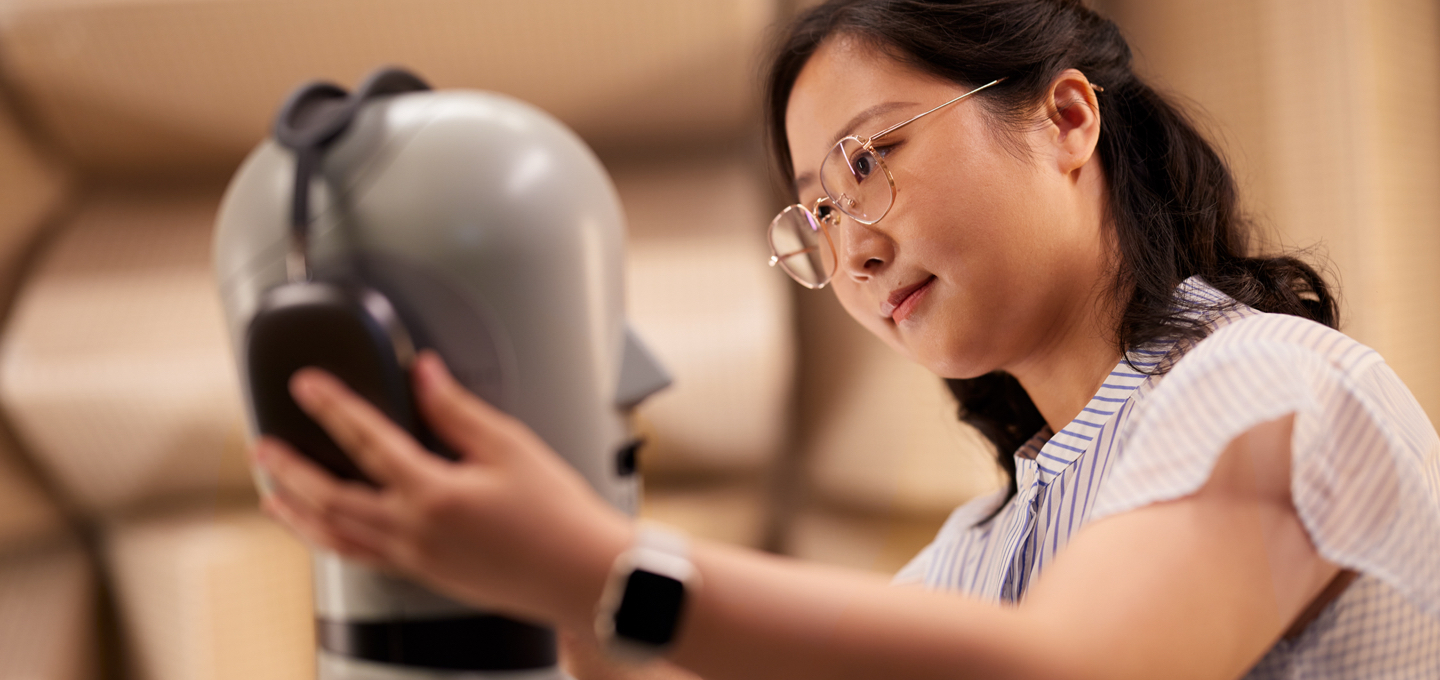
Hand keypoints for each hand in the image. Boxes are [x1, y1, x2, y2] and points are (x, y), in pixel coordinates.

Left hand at [250, 350, 633, 627]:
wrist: (582, 577)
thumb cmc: (557, 516)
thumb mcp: (510, 447)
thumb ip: (457, 409)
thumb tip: (424, 374)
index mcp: (433, 494)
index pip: (367, 441)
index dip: (332, 406)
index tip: (306, 385)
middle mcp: (414, 532)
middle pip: (331, 499)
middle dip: (290, 471)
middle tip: (264, 448)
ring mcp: (416, 560)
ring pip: (336, 538)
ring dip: (298, 515)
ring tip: (273, 497)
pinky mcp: (426, 576)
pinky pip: (361, 557)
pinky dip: (332, 540)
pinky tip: (328, 531)